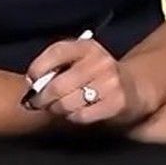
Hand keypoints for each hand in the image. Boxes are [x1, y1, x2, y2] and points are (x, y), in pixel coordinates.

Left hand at [22, 37, 143, 125]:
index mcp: (88, 46)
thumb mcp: (81, 61)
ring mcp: (110, 83)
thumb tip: (32, 83)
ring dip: (56, 109)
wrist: (133, 89)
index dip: (38, 68)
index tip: (32, 80)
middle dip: (42, 98)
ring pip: (66, 104)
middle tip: (38, 102)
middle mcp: (100, 61)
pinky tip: (75, 112)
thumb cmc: (97, 76)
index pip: (56, 52)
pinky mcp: (116, 103)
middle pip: (57, 85)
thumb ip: (58, 66)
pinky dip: (72, 117)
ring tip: (58, 107)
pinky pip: (80, 116)